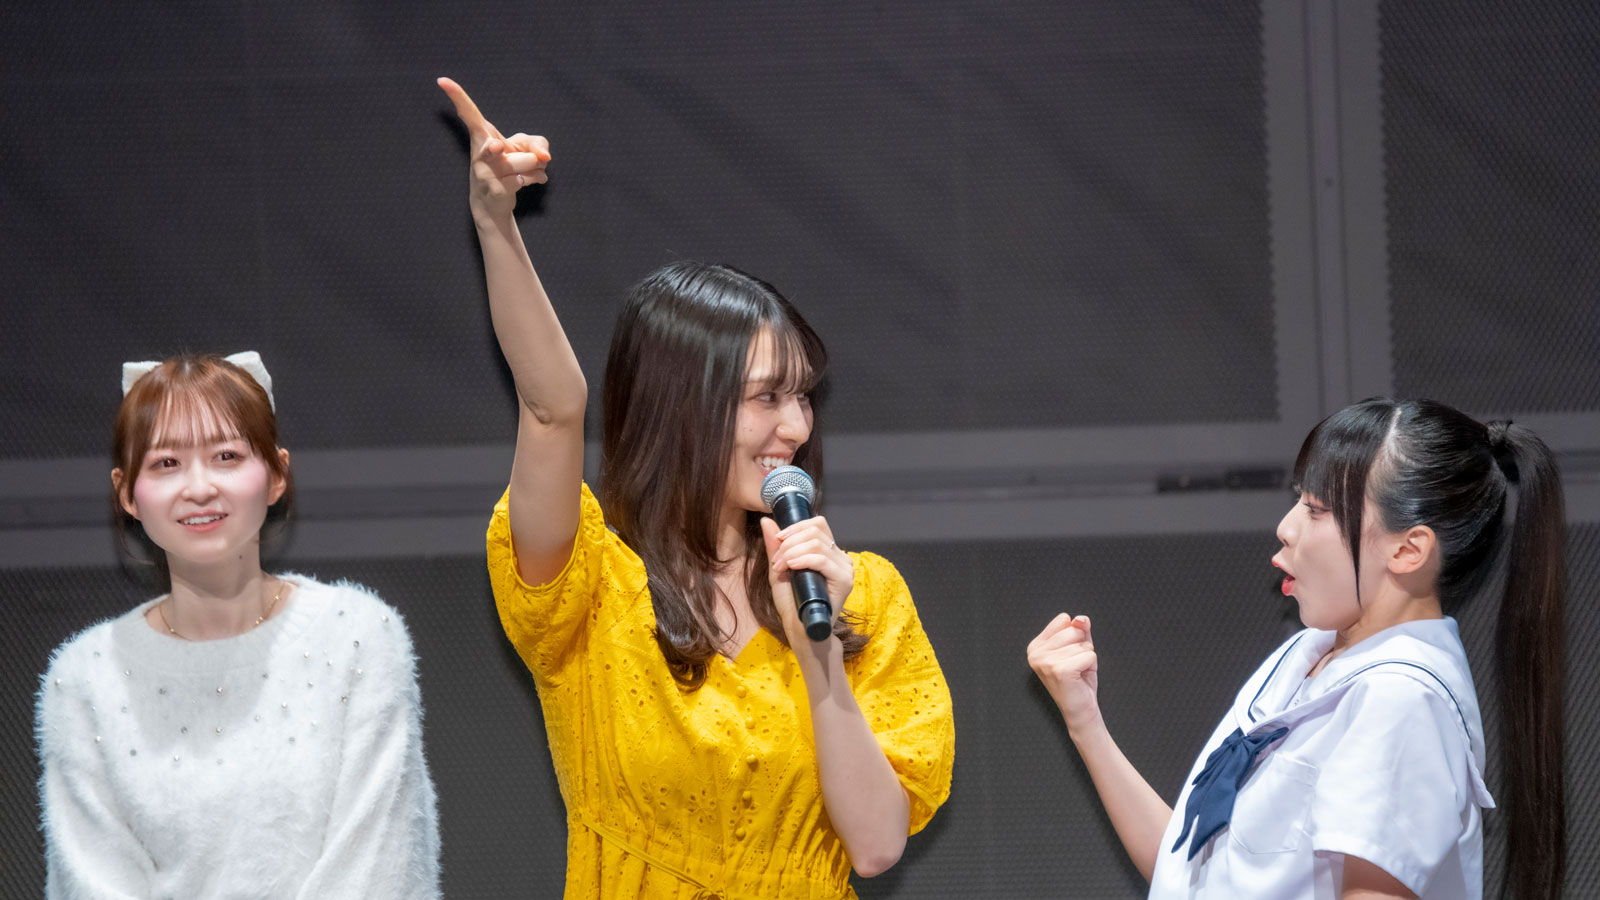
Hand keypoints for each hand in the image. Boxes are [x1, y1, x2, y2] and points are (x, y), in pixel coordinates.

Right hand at [437, 77, 550, 219]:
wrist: (494, 202)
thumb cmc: (508, 167)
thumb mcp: (526, 148)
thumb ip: (538, 143)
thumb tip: (545, 157)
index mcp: (482, 135)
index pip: (468, 113)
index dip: (457, 96)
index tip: (442, 80)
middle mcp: (479, 152)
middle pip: (491, 146)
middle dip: (494, 148)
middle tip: (497, 148)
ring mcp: (485, 173)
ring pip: (525, 162)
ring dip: (534, 165)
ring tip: (524, 169)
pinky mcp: (495, 190)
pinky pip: (527, 178)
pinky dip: (535, 178)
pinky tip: (525, 181)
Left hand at [760, 515, 854, 648]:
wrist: (801, 630)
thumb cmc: (792, 603)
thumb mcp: (779, 570)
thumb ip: (775, 547)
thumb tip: (766, 520)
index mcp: (829, 552)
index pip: (817, 524)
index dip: (795, 527)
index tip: (778, 540)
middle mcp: (840, 557)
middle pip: (815, 531)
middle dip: (790, 542)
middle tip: (777, 561)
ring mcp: (845, 569)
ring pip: (817, 543)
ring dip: (792, 552)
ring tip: (781, 567)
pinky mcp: (844, 581)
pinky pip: (822, 560)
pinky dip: (803, 559)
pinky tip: (791, 566)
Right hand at [1027, 613, 1100, 733]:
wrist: (1080, 709)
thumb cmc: (1078, 679)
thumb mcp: (1079, 648)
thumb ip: (1079, 629)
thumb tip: (1080, 618)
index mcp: (1035, 646)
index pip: (1064, 620)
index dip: (1075, 636)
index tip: (1069, 655)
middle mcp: (1036, 653)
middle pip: (1073, 630)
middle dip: (1082, 647)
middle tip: (1075, 665)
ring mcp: (1046, 662)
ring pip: (1083, 644)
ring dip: (1086, 658)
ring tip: (1077, 672)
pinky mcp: (1060, 670)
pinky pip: (1089, 655)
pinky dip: (1090, 666)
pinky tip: (1080, 677)